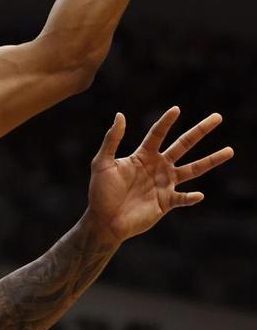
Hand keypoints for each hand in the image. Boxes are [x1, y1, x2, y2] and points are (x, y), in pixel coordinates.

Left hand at [85, 107, 232, 244]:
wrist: (104, 221)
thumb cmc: (100, 191)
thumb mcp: (102, 162)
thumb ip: (111, 140)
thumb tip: (120, 114)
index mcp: (143, 155)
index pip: (158, 134)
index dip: (166, 121)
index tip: (176, 109)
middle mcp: (157, 166)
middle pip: (183, 145)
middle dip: (200, 131)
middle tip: (217, 117)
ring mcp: (164, 184)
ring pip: (193, 169)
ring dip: (210, 160)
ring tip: (229, 150)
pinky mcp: (166, 202)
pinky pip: (183, 198)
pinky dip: (191, 197)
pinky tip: (199, 195)